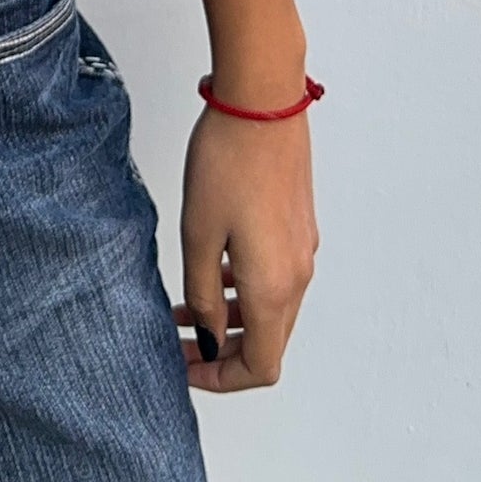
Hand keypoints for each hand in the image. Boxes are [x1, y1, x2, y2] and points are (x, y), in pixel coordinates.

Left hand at [171, 101, 317, 391]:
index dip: (222, 379)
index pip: (261, 366)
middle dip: (222, 351)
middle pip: (267, 342)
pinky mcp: (298, 225)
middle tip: (178, 341)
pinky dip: (243, 287)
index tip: (185, 368)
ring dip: (230, 317)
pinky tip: (211, 266)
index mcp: (273, 286)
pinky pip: (274, 277)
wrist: (262, 103)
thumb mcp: (197, 234)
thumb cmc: (226, 162)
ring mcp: (302, 249)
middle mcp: (297, 275)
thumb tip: (209, 338)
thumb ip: (202, 294)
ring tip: (184, 305)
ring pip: (270, 308)